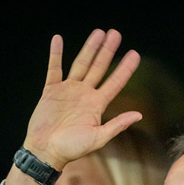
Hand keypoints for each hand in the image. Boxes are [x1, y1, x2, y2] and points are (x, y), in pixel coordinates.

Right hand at [20, 29, 140, 171]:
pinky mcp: (51, 91)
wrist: (45, 152)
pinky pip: (54, 69)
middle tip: (115, 33)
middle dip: (107, 51)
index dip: (125, 69)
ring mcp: (68, 91)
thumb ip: (117, 125)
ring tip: (98, 32)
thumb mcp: (98, 138)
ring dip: (89, 48)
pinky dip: (56, 54)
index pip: (115, 82)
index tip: (135, 54)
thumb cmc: (71, 149)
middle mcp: (84, 95)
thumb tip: (138, 115)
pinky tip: (58, 39)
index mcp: (97, 105)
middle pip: (99, 67)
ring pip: (80, 64)